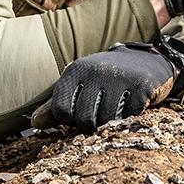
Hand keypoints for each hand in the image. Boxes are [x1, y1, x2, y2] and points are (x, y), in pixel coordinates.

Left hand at [50, 44, 177, 127]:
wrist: (147, 60)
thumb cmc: (107, 77)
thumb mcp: (80, 84)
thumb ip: (57, 103)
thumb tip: (36, 123)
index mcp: (76, 70)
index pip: (61, 110)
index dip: (70, 119)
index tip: (80, 113)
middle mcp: (97, 72)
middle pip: (84, 119)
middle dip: (92, 123)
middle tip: (100, 113)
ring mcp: (120, 79)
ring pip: (106, 120)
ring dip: (111, 122)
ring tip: (115, 110)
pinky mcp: (141, 87)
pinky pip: (129, 116)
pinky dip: (130, 117)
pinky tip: (131, 105)